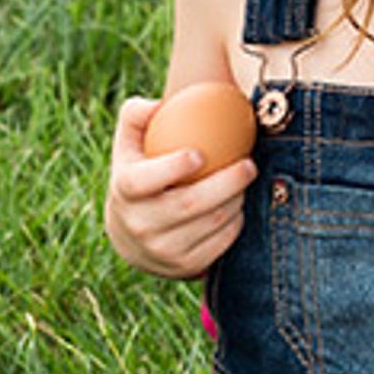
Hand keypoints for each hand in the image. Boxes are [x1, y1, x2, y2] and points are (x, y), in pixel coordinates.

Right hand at [103, 96, 256, 278]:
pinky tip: (239, 205)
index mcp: (124, 191)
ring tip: (247, 181)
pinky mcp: (184, 268)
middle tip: (249, 164)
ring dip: (236, 201)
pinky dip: (236, 223)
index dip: (171, 168)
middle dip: (226, 184)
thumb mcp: (128, 143)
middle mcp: (139, 225)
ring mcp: (161, 251)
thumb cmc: (138, 172)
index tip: (200, 153)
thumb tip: (158, 105)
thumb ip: (136, 115)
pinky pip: (220, 244)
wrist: (130, 236)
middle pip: (189, 205)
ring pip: (211, 224)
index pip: (143, 181)